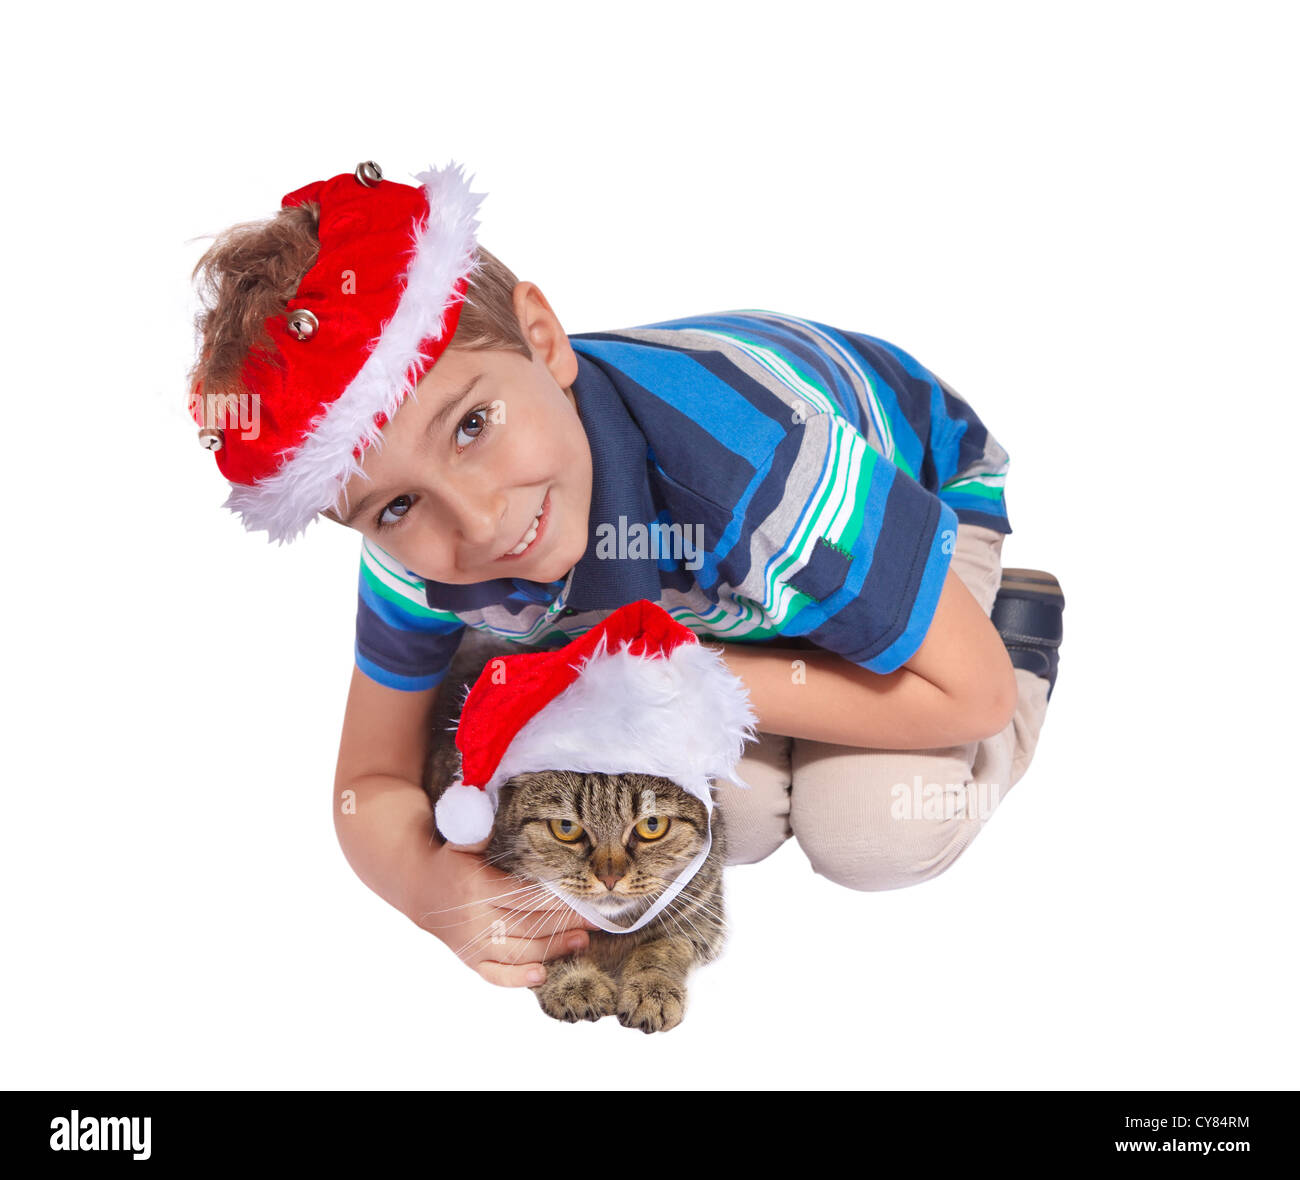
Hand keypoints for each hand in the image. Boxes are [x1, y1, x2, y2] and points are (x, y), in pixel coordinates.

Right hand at [404, 839, 600, 987]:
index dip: (555, 900)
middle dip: (566, 924)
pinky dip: (518, 978)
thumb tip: (492, 804)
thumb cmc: (451, 860)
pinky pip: (496, 975)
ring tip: (583, 940)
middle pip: (529, 925)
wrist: (419, 888)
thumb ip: (478, 826)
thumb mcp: (461, 838)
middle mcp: (474, 920)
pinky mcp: (471, 960)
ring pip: (519, 952)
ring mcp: (472, 944)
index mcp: (476, 888)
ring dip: (553, 948)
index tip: (581, 895)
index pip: (525, 897)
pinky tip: (543, 974)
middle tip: (598, 920)